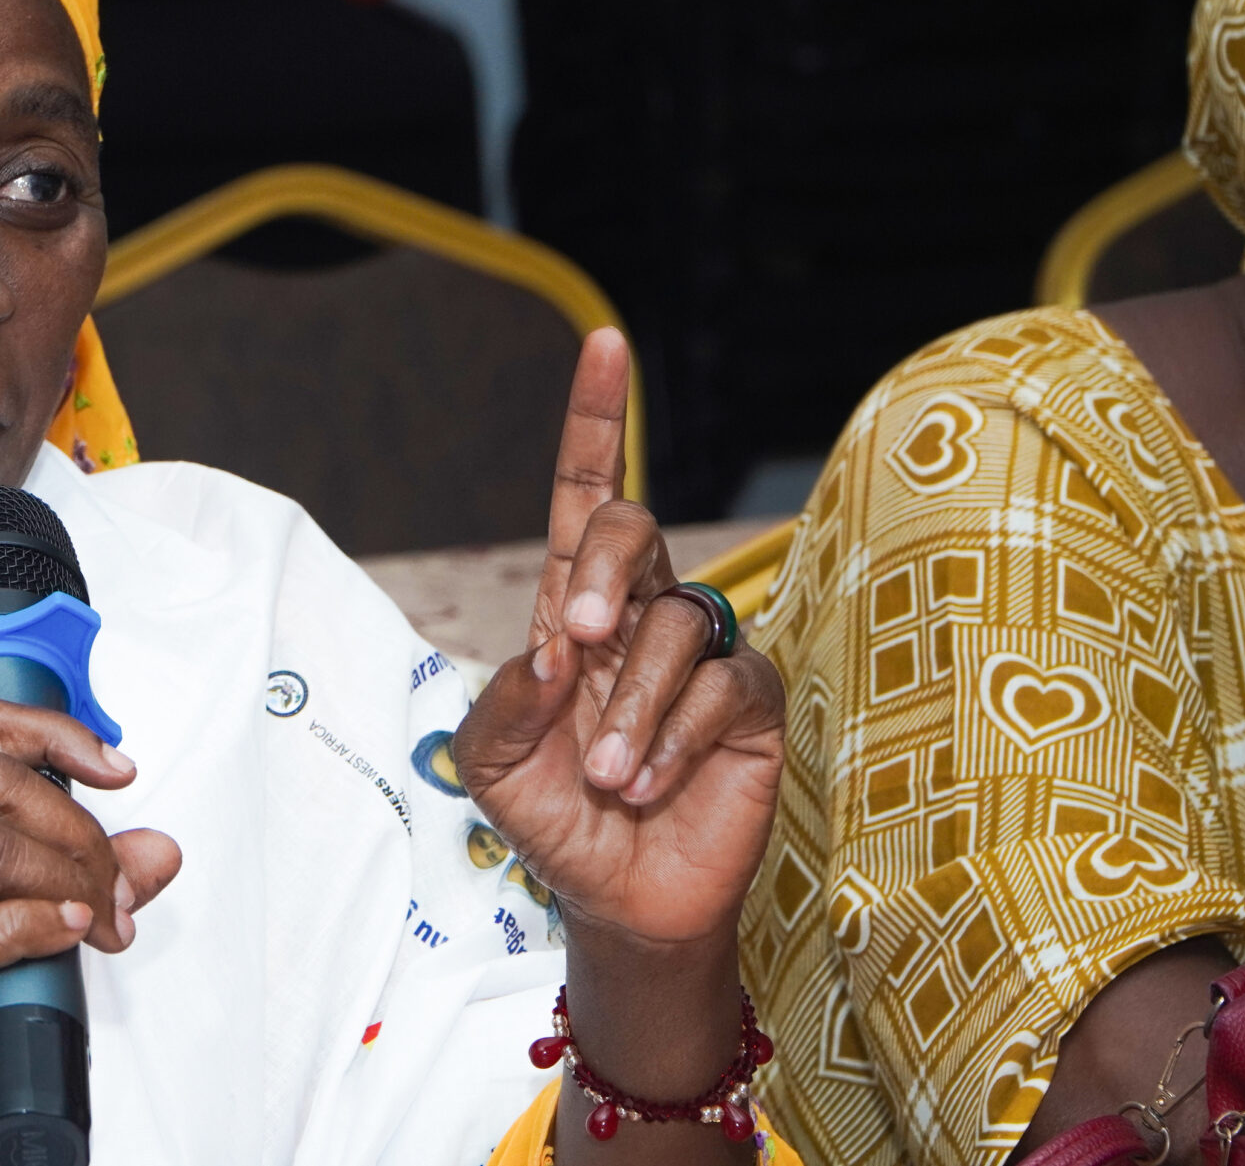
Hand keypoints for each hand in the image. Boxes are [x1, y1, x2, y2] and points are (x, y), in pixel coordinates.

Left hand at [452, 328, 784, 946]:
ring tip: (606, 774)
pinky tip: (644, 784)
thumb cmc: (554, 819)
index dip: (597, 421)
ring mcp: (700, 655)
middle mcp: (639, 616)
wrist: (618, 899)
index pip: (586, 496)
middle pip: (633, 531)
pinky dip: (672, 739)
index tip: (605, 344)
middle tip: (576, 642)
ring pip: (674, 625)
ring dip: (629, 707)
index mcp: (574, 609)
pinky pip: (721, 687)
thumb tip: (555, 650)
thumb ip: (506, 700)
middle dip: (601, 570)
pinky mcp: (751, 704)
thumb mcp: (493, 763)